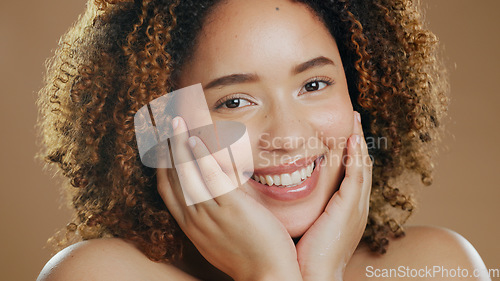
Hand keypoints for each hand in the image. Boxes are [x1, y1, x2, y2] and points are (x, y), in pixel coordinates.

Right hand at [157, 116, 302, 280]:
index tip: (161, 147)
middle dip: (164, 149)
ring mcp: (211, 213)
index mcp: (191, 226)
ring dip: (178, 144)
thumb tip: (215, 194)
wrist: (267, 277)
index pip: (167, 190)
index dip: (161, 166)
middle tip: (163, 125)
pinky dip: (198, 156)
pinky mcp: (231, 208)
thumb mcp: (220, 237)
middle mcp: (194, 219)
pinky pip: (209, 176)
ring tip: (175, 122)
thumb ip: (213, 215)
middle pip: (171, 178)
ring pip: (186, 173)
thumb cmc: (248, 256)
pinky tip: (194, 139)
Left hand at [295, 111, 371, 280]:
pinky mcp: (349, 209)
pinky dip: (355, 156)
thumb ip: (296, 206)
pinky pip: (356, 176)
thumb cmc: (299, 257)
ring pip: (361, 167)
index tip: (340, 133)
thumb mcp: (301, 225)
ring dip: (358, 141)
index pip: (349, 175)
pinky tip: (351, 138)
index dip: (347, 153)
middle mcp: (355, 207)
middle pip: (360, 166)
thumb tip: (275, 189)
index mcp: (344, 211)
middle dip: (356, 141)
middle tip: (353, 118)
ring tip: (354, 119)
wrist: (308, 279)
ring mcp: (355, 208)